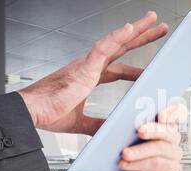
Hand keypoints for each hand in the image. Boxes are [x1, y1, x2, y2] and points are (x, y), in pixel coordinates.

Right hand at [18, 11, 168, 135]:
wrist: (32, 114)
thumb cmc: (48, 112)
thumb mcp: (81, 122)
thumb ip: (96, 124)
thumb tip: (108, 130)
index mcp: (90, 77)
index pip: (120, 69)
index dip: (136, 68)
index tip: (151, 69)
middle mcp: (91, 66)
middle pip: (122, 48)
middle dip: (141, 37)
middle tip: (158, 28)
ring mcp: (88, 64)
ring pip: (116, 41)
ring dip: (135, 30)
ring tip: (153, 20)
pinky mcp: (83, 67)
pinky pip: (102, 47)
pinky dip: (116, 37)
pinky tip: (129, 28)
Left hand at [103, 104, 187, 170]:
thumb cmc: (122, 157)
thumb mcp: (120, 137)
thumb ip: (124, 126)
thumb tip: (121, 118)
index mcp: (161, 125)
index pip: (176, 111)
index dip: (173, 111)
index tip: (161, 115)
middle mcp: (170, 138)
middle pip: (169, 130)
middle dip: (153, 130)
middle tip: (140, 131)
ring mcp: (173, 154)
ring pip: (161, 147)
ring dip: (141, 151)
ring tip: (125, 154)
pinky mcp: (171, 169)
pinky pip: (157, 163)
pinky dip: (139, 163)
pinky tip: (126, 164)